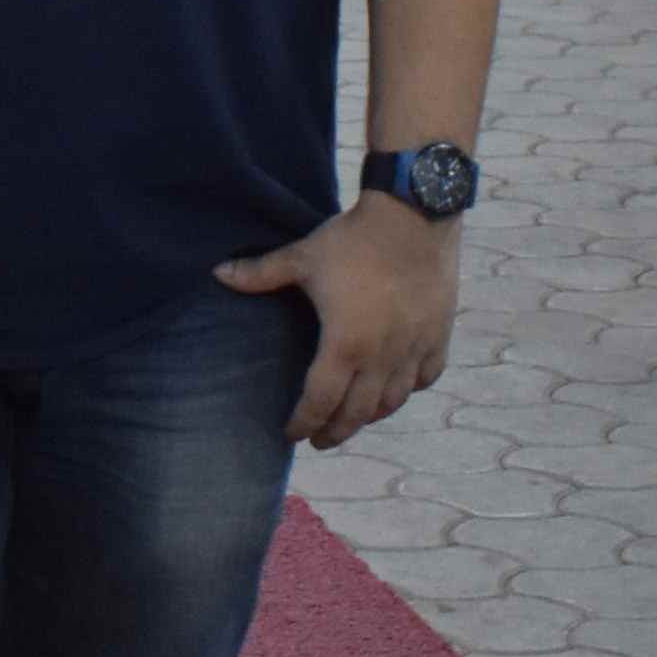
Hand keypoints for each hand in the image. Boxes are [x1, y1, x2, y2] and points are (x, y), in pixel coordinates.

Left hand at [218, 200, 457, 446]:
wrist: (415, 216)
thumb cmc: (354, 239)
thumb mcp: (303, 256)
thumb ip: (260, 273)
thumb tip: (218, 274)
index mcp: (345, 345)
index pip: (320, 402)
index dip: (303, 423)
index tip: (291, 434)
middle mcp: (382, 357)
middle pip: (358, 413)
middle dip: (336, 431)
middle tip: (320, 440)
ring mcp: (414, 348)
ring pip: (394, 401)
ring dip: (371, 416)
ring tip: (354, 420)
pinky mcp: (439, 334)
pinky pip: (426, 376)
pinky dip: (409, 389)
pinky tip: (398, 390)